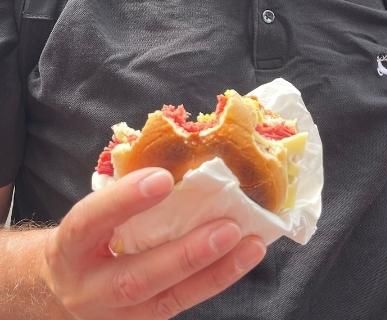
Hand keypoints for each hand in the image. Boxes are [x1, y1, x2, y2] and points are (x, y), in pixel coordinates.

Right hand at [41, 168, 265, 318]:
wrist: (65, 284)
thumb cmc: (89, 233)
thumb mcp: (93, 210)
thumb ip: (125, 192)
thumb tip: (181, 152)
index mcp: (70, 244)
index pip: (91, 220)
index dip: (125, 200)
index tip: (164, 178)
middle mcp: (88, 287)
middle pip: (135, 278)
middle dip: (186, 254)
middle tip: (228, 227)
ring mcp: (115, 314)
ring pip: (167, 300)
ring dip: (214, 272)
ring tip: (251, 245)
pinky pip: (181, 304)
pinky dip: (215, 279)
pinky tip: (242, 257)